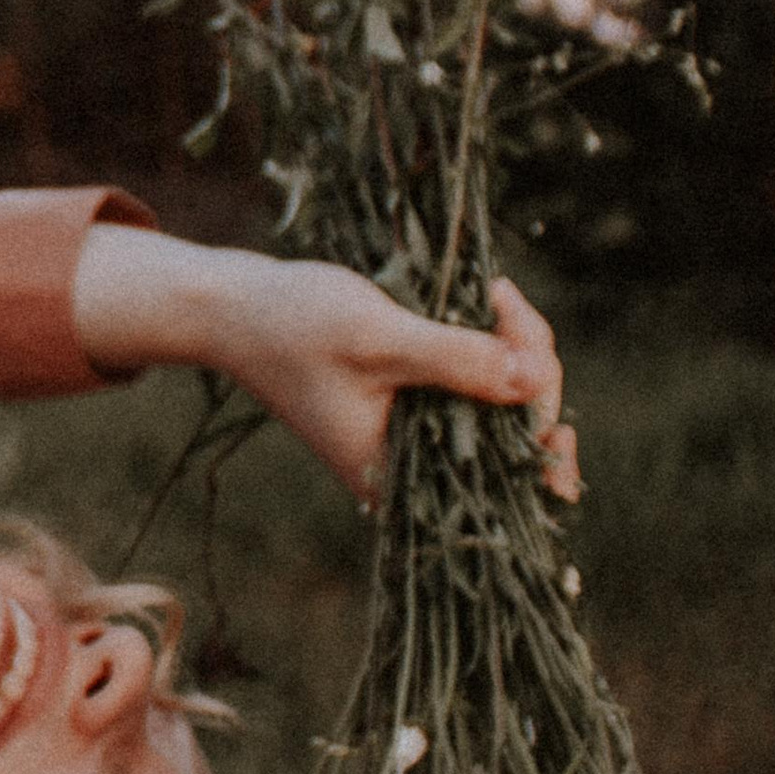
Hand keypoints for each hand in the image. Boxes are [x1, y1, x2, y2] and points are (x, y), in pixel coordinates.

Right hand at [72, 228, 579, 508]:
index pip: (511, 479)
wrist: (233, 308)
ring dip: (518, 350)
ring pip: (506, 406)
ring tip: (495, 294)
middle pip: (518, 439)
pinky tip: (491, 305)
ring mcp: (417, 436)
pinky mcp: (416, 403)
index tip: (535, 359)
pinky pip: (480, 386)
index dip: (541, 426)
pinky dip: (496, 347)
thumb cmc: (292, 325)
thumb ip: (456, 361)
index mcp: (401, 478)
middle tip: (504, 298)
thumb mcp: (378, 338)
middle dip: (532, 368)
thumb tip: (537, 380)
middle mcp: (416, 469)